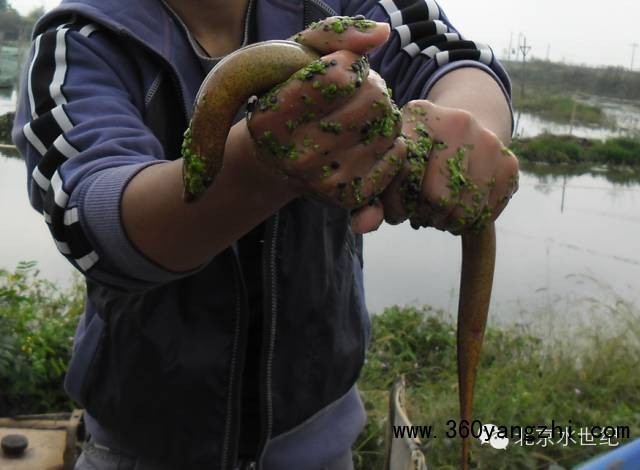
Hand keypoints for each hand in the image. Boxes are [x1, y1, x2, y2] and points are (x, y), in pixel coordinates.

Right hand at [247, 17, 406, 207]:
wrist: (277, 160)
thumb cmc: (290, 98)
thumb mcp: (296, 59)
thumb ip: (334, 35)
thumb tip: (382, 34)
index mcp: (273, 118)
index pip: (339, 76)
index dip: (348, 64)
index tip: (338, 70)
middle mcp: (295, 155)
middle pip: (374, 98)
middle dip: (371, 85)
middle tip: (356, 93)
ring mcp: (323, 181)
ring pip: (389, 125)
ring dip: (381, 113)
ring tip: (360, 115)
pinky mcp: (347, 197)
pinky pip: (396, 154)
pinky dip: (389, 141)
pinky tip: (367, 140)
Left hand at [377, 100, 518, 233]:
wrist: (461, 132)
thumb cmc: (414, 158)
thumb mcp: (388, 169)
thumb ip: (369, 199)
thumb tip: (363, 226)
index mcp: (419, 117)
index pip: (405, 176)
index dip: (398, 205)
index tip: (399, 209)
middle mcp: (458, 122)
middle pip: (439, 197)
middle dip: (426, 215)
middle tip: (422, 212)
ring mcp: (489, 141)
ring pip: (466, 210)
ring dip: (448, 222)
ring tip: (440, 212)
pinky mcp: (510, 163)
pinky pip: (487, 214)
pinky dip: (471, 221)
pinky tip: (461, 207)